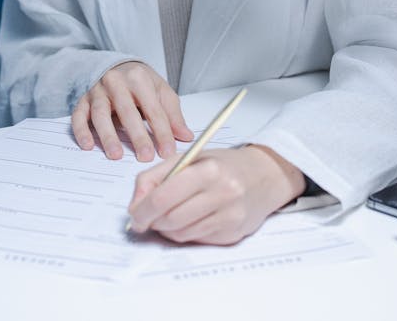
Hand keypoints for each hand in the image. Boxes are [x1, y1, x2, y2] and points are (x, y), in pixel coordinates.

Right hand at [71, 61, 193, 161]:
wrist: (117, 67)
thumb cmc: (141, 83)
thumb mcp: (161, 92)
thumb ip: (173, 115)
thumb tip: (185, 137)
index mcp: (139, 78)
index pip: (153, 109)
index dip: (162, 131)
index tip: (168, 152)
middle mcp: (116, 82)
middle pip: (127, 111)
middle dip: (137, 135)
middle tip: (145, 156)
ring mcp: (97, 90)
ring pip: (101, 114)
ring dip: (108, 135)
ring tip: (116, 155)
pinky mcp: (83, 100)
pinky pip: (79, 115)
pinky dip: (81, 131)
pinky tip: (88, 146)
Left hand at [126, 144, 305, 244]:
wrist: (263, 176)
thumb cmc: (222, 164)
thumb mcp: (189, 158)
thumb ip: (156, 175)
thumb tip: (135, 204)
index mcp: (208, 169)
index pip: (164, 196)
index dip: (142, 209)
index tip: (133, 214)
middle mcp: (221, 193)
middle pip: (171, 218)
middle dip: (152, 221)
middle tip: (145, 218)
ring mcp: (229, 216)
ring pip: (181, 233)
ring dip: (167, 228)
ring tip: (168, 215)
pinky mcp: (232, 233)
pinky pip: (195, 239)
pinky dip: (184, 232)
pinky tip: (188, 219)